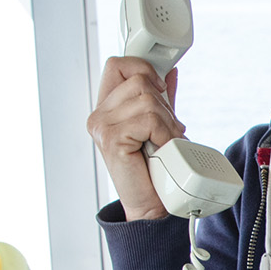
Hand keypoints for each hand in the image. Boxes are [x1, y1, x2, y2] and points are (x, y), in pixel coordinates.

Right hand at [85, 55, 184, 221]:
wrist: (151, 204)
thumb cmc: (154, 168)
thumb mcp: (159, 125)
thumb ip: (161, 99)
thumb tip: (170, 72)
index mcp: (107, 108)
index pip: (118, 65)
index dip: (143, 68)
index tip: (161, 87)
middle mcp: (99, 115)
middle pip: (139, 79)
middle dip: (163, 103)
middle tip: (168, 129)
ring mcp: (102, 127)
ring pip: (147, 99)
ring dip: (167, 122)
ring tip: (167, 142)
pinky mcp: (111, 139)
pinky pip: (148, 120)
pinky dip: (164, 133)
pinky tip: (162, 148)